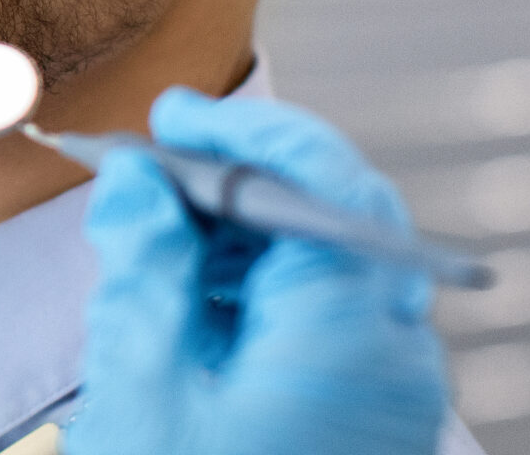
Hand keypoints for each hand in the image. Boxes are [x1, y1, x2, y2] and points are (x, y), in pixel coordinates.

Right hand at [67, 89, 448, 454]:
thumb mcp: (142, 390)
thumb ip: (143, 269)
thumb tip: (135, 181)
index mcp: (347, 339)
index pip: (323, 178)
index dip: (243, 131)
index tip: (175, 118)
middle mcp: (394, 357)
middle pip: (332, 214)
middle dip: (239, 183)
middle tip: (157, 173)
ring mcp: (391, 389)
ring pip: (330, 262)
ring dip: (246, 237)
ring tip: (162, 245)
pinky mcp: (374, 411)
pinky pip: (330, 317)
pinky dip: (263, 290)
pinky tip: (195, 303)